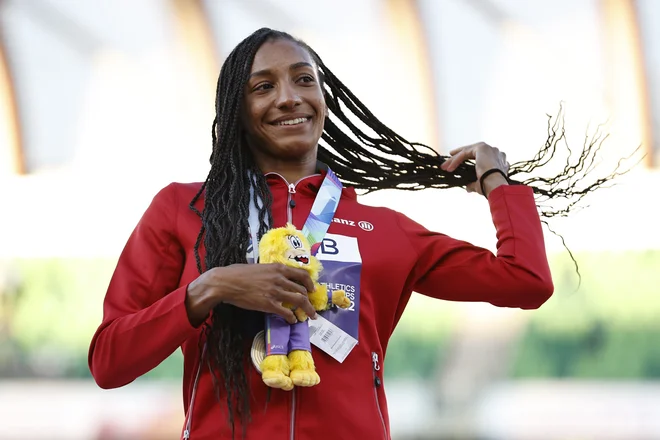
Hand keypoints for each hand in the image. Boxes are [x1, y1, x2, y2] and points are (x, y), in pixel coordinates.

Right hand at [185, 263, 316, 325]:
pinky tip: (292, 321)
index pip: (302, 274)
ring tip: (310, 316)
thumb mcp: (259, 267)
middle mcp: (280, 279)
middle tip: (312, 307)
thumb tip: (277, 278)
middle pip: (302, 290)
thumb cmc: (238, 273)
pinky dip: (292, 318)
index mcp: (278, 268)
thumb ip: (271, 272)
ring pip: (299, 301)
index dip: (310, 283)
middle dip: (309, 300)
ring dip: (307, 310)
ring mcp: (275, 292)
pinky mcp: (268, 304)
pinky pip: (286, 312)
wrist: (226, 282)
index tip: (312, 289)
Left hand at [441, 142, 509, 195]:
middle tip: (449, 158)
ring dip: (455, 159)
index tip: (458, 161)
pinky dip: (456, 160)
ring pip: (467, 152)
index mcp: (498, 159)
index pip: (480, 156)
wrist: (496, 184)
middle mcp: (495, 152)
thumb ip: (474, 184)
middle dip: (459, 156)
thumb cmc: (491, 187)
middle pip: (472, 152)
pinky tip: (449, 167)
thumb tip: (468, 188)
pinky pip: (465, 153)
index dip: (468, 158)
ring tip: (445, 165)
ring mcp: (489, 148)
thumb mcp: (481, 184)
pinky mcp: (481, 148)